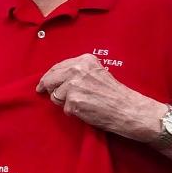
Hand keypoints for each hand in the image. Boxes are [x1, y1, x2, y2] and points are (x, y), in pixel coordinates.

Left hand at [36, 54, 160, 141]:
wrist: (128, 109)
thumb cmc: (114, 93)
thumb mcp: (97, 73)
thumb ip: (78, 72)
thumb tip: (55, 77)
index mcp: (84, 60)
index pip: (57, 67)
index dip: (49, 76)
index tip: (43, 83)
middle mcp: (77, 70)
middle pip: (50, 80)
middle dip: (48, 88)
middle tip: (44, 93)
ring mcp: (74, 86)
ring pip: (55, 96)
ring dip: (63, 102)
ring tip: (81, 103)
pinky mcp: (73, 101)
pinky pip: (64, 109)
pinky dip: (72, 112)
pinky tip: (86, 110)